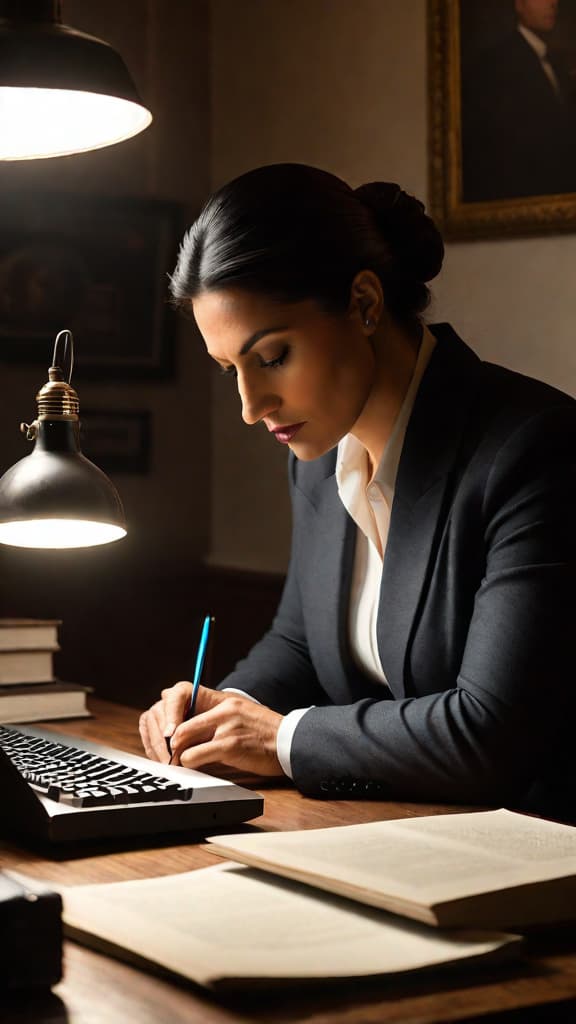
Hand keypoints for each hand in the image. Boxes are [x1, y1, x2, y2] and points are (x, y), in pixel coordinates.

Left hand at [139, 681, 284, 775]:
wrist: (290, 742)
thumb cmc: (262, 732)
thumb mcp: (236, 715)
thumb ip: (210, 717)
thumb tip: (178, 729)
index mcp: (221, 699)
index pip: (180, 692)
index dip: (166, 711)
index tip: (165, 729)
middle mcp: (222, 708)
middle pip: (176, 720)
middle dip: (166, 741)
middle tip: (164, 754)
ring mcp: (226, 725)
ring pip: (181, 738)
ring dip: (175, 755)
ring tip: (177, 763)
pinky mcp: (230, 745)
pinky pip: (194, 755)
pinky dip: (188, 763)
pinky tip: (193, 767)